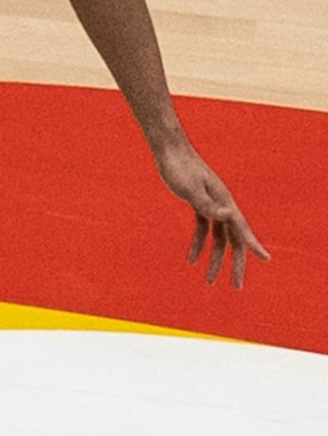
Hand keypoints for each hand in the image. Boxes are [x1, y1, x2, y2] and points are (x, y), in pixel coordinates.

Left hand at [156, 140, 269, 287]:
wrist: (168, 148)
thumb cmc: (179, 167)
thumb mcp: (190, 188)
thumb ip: (207, 204)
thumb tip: (228, 215)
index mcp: (224, 202)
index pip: (242, 229)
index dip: (254, 245)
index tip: (266, 259)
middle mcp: (222, 205)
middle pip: (233, 240)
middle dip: (235, 264)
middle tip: (236, 286)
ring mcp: (211, 205)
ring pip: (218, 238)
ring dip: (214, 258)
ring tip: (209, 280)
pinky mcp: (198, 203)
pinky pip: (203, 229)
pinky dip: (198, 244)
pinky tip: (190, 259)